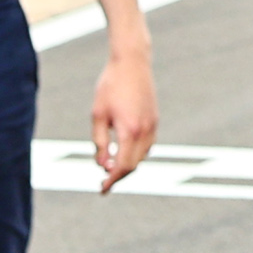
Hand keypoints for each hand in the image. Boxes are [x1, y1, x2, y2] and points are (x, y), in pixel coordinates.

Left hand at [87, 41, 156, 188]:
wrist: (132, 62)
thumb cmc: (110, 86)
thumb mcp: (98, 115)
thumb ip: (99, 142)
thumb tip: (102, 165)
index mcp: (129, 131)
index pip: (122, 167)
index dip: (111, 181)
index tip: (102, 189)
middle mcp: (144, 132)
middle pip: (133, 166)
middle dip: (118, 176)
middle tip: (104, 180)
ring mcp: (152, 126)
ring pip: (142, 157)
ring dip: (128, 165)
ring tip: (110, 166)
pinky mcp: (155, 121)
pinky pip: (147, 147)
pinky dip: (136, 154)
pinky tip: (123, 151)